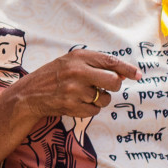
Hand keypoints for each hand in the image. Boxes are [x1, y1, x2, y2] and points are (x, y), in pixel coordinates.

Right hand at [6, 46, 141, 119]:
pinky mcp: (71, 106)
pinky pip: (94, 111)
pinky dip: (90, 109)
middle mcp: (77, 72)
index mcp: (77, 57)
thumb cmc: (52, 76)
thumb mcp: (69, 62)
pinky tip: (77, 103)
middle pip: (113, 82)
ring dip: (99, 99)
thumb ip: (93, 65)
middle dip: (113, 87)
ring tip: (83, 95)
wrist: (29, 94)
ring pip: (104, 98)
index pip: (110, 61)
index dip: (127, 69)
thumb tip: (121, 75)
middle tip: (104, 87)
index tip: (138, 75)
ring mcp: (74, 90)